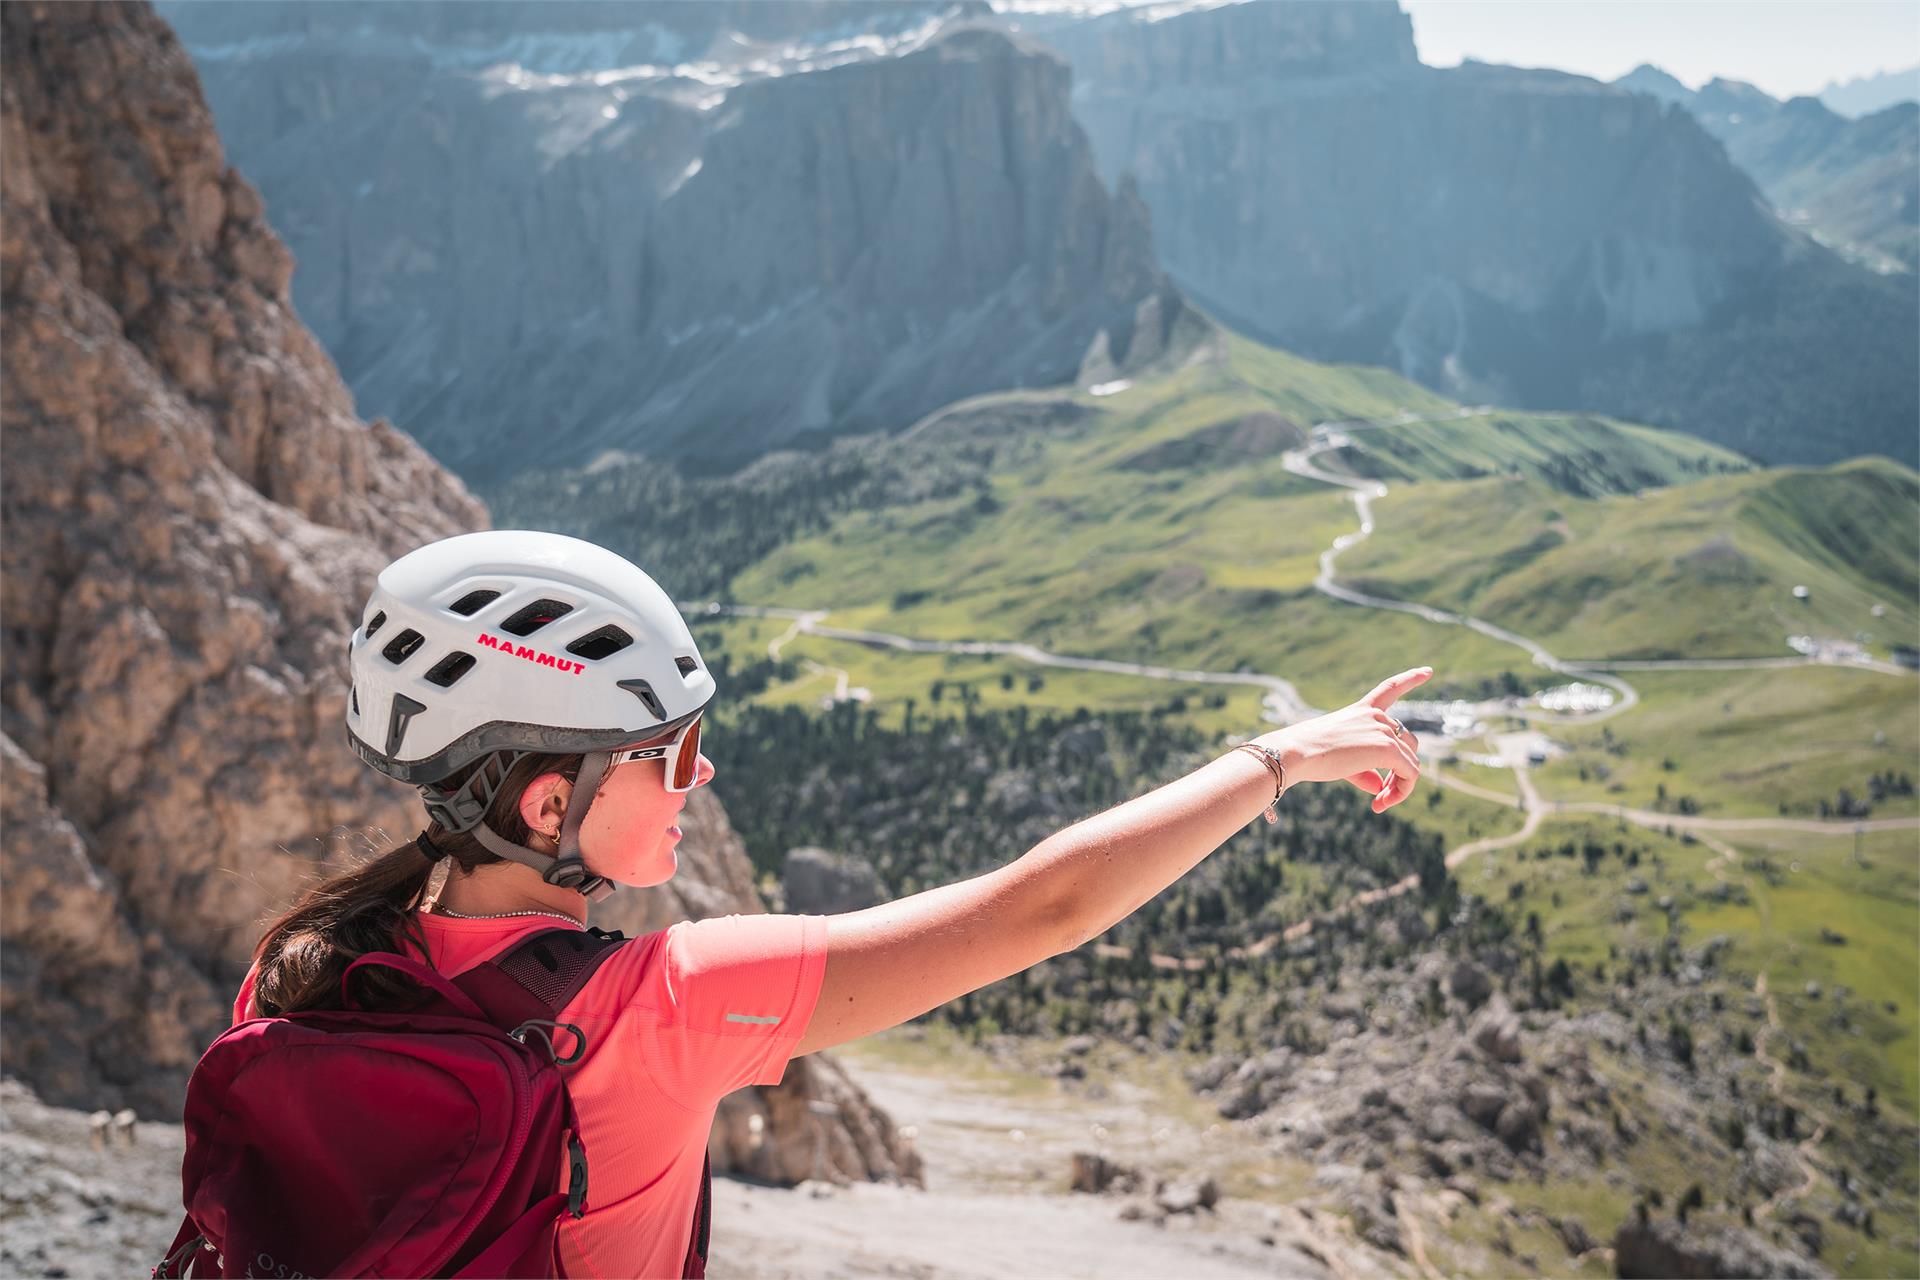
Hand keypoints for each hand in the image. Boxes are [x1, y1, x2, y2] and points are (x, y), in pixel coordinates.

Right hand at [1254, 667, 1430, 812]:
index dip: (1411, 678)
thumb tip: (1380, 787)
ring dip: (1400, 785)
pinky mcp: (1388, 748)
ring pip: (1410, 762)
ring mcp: (1383, 730)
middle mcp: (1375, 715)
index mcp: (1362, 710)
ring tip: (1379, 802)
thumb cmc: (1309, 755)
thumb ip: (1364, 771)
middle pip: (1407, 743)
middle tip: (1380, 796)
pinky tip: (1380, 803)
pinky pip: (1409, 774)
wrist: (1296, 753)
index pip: (1389, 689)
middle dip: (1399, 771)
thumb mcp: (1339, 760)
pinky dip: (1401, 792)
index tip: (1429, 671)